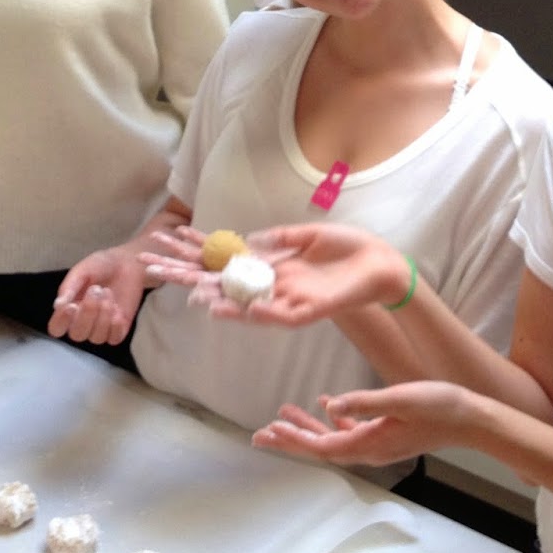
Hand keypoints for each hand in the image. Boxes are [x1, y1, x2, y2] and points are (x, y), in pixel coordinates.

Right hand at [49, 247, 148, 345]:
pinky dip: (116, 324)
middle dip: (88, 313)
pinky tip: (118, 308)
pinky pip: (114, 338)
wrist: (127, 263)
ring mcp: (100, 329)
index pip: (56, 328)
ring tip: (108, 293)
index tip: (72, 306)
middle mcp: (82, 323)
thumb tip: (58, 305)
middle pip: (77, 335)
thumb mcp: (82, 270)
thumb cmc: (100, 266)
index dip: (61, 321)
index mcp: (68, 310)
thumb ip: (69, 286)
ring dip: (103, 315)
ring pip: (96, 338)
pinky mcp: (118, 331)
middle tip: (96, 289)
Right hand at [144, 223, 407, 325]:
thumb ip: (280, 238)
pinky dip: (259, 314)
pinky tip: (241, 310)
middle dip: (202, 286)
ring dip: (226, 307)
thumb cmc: (349, 247)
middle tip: (171, 280)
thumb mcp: (308, 235)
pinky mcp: (309, 311)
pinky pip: (279, 317)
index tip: (173, 244)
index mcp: (275, 267)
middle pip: (232, 289)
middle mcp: (277, 287)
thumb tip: (250, 239)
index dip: (205, 258)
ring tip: (202, 304)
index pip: (232, 264)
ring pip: (250, 308)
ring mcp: (291, 301)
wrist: (381, 263)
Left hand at [252, 381, 482, 467]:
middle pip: (321, 447)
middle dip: (290, 439)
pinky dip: (334, 418)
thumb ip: (364, 403)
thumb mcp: (400, 399)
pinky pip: (351, 430)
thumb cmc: (439, 407)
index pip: (322, 446)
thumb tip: (330, 404)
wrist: (472, 420)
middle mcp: (370, 450)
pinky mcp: (386, 434)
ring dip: (308, 426)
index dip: (294, 439)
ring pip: (332, 437)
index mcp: (370, 444)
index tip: (268, 433)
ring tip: (282, 414)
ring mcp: (378, 443)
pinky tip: (325, 403)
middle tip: (259, 435)